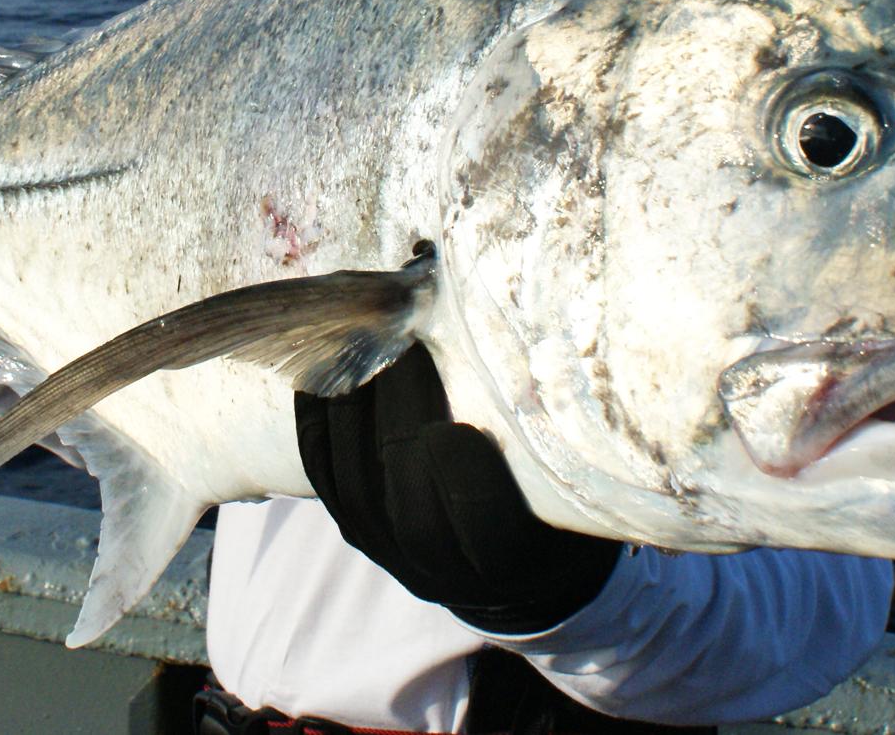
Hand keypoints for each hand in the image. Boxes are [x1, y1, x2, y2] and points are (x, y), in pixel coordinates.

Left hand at [295, 343, 623, 633]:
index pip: (490, 535)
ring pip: (357, 490)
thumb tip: (528, 321)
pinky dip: (317, 421)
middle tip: (407, 340)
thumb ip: (558, 425)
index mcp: (519, 562)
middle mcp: (449, 572)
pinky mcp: (356, 530)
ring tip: (365, 342)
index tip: (458, 429)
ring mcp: (393, 556)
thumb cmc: (557, 499)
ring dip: (355, 410)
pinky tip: (321, 372)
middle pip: (411, 509)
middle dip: (402, 418)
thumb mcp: (577, 474)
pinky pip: (323, 477)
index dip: (469, 487)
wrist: (517, 572)